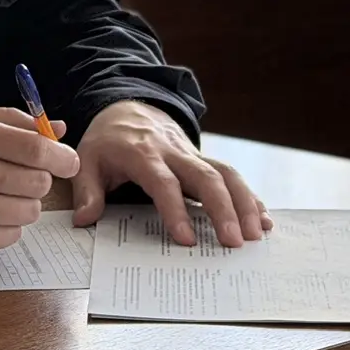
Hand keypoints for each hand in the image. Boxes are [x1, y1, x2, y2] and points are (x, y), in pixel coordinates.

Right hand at [0, 107, 80, 260]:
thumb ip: (10, 121)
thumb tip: (58, 128)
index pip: (37, 148)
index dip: (62, 156)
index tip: (67, 161)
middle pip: (39, 182)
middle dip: (37, 180)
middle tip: (16, 177)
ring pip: (30, 211)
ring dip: (21, 204)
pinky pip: (12, 235)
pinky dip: (4, 226)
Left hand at [73, 101, 271, 246]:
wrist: (128, 107)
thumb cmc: (107, 141)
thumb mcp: (87, 160)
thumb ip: (87, 191)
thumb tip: (85, 221)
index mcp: (143, 154)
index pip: (163, 183)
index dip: (176, 210)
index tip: (187, 239)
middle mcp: (174, 153)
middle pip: (206, 177)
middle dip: (223, 210)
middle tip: (235, 243)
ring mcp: (193, 155)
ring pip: (226, 174)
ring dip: (245, 203)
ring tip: (256, 235)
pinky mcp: (205, 160)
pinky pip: (232, 175)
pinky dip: (250, 197)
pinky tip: (263, 219)